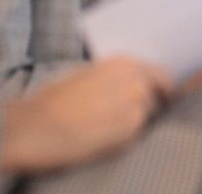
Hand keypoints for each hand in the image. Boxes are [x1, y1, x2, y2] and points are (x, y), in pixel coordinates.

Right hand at [0, 57, 170, 174]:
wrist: (40, 126)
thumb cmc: (53, 99)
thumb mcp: (84, 74)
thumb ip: (110, 77)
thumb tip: (123, 86)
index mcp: (122, 64)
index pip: (159, 73)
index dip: (161, 85)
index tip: (161, 92)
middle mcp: (135, 82)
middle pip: (159, 95)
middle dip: (152, 103)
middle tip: (134, 114)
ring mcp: (136, 108)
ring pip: (149, 116)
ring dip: (137, 121)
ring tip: (110, 126)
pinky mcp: (130, 133)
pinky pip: (137, 135)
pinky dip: (127, 137)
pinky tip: (103, 136)